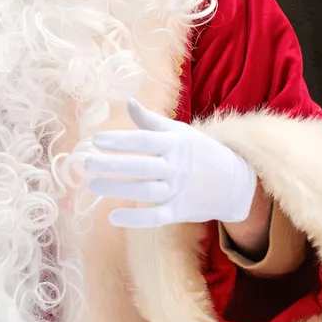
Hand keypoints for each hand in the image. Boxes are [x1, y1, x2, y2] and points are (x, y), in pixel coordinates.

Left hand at [87, 100, 256, 229]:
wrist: (234, 181)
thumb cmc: (200, 151)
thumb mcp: (179, 132)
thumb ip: (151, 121)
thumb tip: (129, 102)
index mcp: (175, 144)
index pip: (144, 141)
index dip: (120, 141)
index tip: (96, 141)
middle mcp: (176, 167)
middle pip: (141, 167)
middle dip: (113, 165)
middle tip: (87, 164)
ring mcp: (178, 190)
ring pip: (146, 191)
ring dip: (119, 189)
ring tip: (93, 185)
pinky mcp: (179, 211)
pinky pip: (156, 216)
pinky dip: (136, 219)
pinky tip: (113, 217)